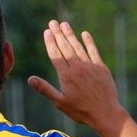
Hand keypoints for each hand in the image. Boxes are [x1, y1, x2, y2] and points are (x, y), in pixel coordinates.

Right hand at [28, 20, 123, 134]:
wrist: (105, 113)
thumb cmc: (80, 111)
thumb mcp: (60, 102)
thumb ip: (45, 89)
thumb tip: (30, 79)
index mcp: (66, 76)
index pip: (55, 55)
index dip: (50, 42)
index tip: (46, 32)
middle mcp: (77, 68)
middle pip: (65, 47)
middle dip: (58, 34)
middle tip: (52, 22)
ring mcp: (90, 66)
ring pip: (78, 47)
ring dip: (71, 35)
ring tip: (64, 24)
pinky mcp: (101, 68)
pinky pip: (93, 51)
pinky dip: (89, 42)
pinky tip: (84, 34)